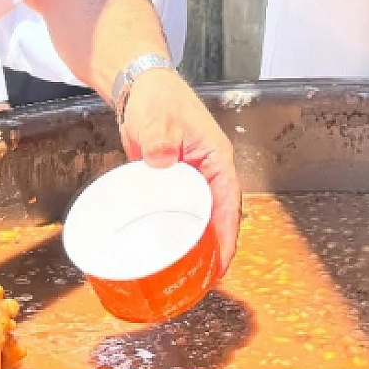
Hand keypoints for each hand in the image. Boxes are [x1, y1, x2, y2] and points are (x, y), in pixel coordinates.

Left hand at [119, 69, 241, 270]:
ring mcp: (191, 179)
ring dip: (197, 243)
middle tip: (201, 281)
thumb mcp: (159, 119)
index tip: (221, 263)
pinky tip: (168, 250)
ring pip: (200, 216)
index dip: (226, 236)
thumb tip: (162, 159)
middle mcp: (209, 172)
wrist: (140, 87)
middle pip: (218, 217)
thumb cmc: (157, 99)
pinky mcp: (173, 182)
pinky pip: (180, 211)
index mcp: (217, 159)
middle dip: (214, 249)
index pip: (228, 204)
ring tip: (187, 274)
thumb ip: (160, 138)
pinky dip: (179, 230)